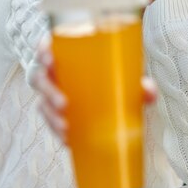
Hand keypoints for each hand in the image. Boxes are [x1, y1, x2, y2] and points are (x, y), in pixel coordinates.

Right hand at [32, 43, 156, 142]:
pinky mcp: (54, 110)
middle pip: (38, 77)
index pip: (44, 47)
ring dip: (51, 115)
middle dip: (48, 91)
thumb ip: (136, 80)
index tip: (51, 60)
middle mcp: (52, 71)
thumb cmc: (109, 69)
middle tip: (64, 104)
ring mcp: (50, 91)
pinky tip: (68, 140)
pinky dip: (57, 130)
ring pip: (41, 102)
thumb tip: (149, 93)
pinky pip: (49, 119)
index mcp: (63, 53)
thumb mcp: (122, 70)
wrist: (103, 82)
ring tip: (66, 127)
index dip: (42, 52)